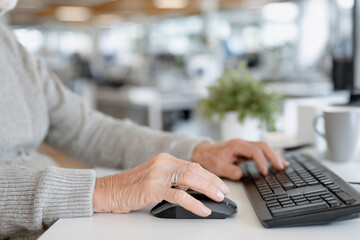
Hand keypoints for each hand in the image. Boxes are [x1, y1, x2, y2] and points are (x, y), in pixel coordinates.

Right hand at [92, 153, 228, 216]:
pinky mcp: (152, 187)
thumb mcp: (154, 178)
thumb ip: (172, 179)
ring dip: (208, 189)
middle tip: (224, 192)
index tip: (219, 184)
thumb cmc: (129, 187)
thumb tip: (194, 189)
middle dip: (213, 181)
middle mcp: (163, 163)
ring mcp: (157, 174)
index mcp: (165, 159)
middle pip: (195, 170)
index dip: (209, 176)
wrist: (107, 191)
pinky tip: (202, 209)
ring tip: (217, 198)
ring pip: (191, 179)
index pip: (193, 165)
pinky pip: (179, 195)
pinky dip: (194, 203)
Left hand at [192, 139, 287, 180]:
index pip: (254, 151)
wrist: (202, 152)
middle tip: (282, 167)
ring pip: (263, 147)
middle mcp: (242, 143)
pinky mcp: (245, 151)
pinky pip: (260, 152)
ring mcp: (244, 146)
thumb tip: (240, 174)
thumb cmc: (208, 158)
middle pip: (263, 146)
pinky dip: (269, 156)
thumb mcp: (216, 167)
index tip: (265, 172)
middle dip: (274, 156)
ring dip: (274, 155)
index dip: (262, 161)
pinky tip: (276, 162)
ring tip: (284, 165)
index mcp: (236, 145)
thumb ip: (228, 170)